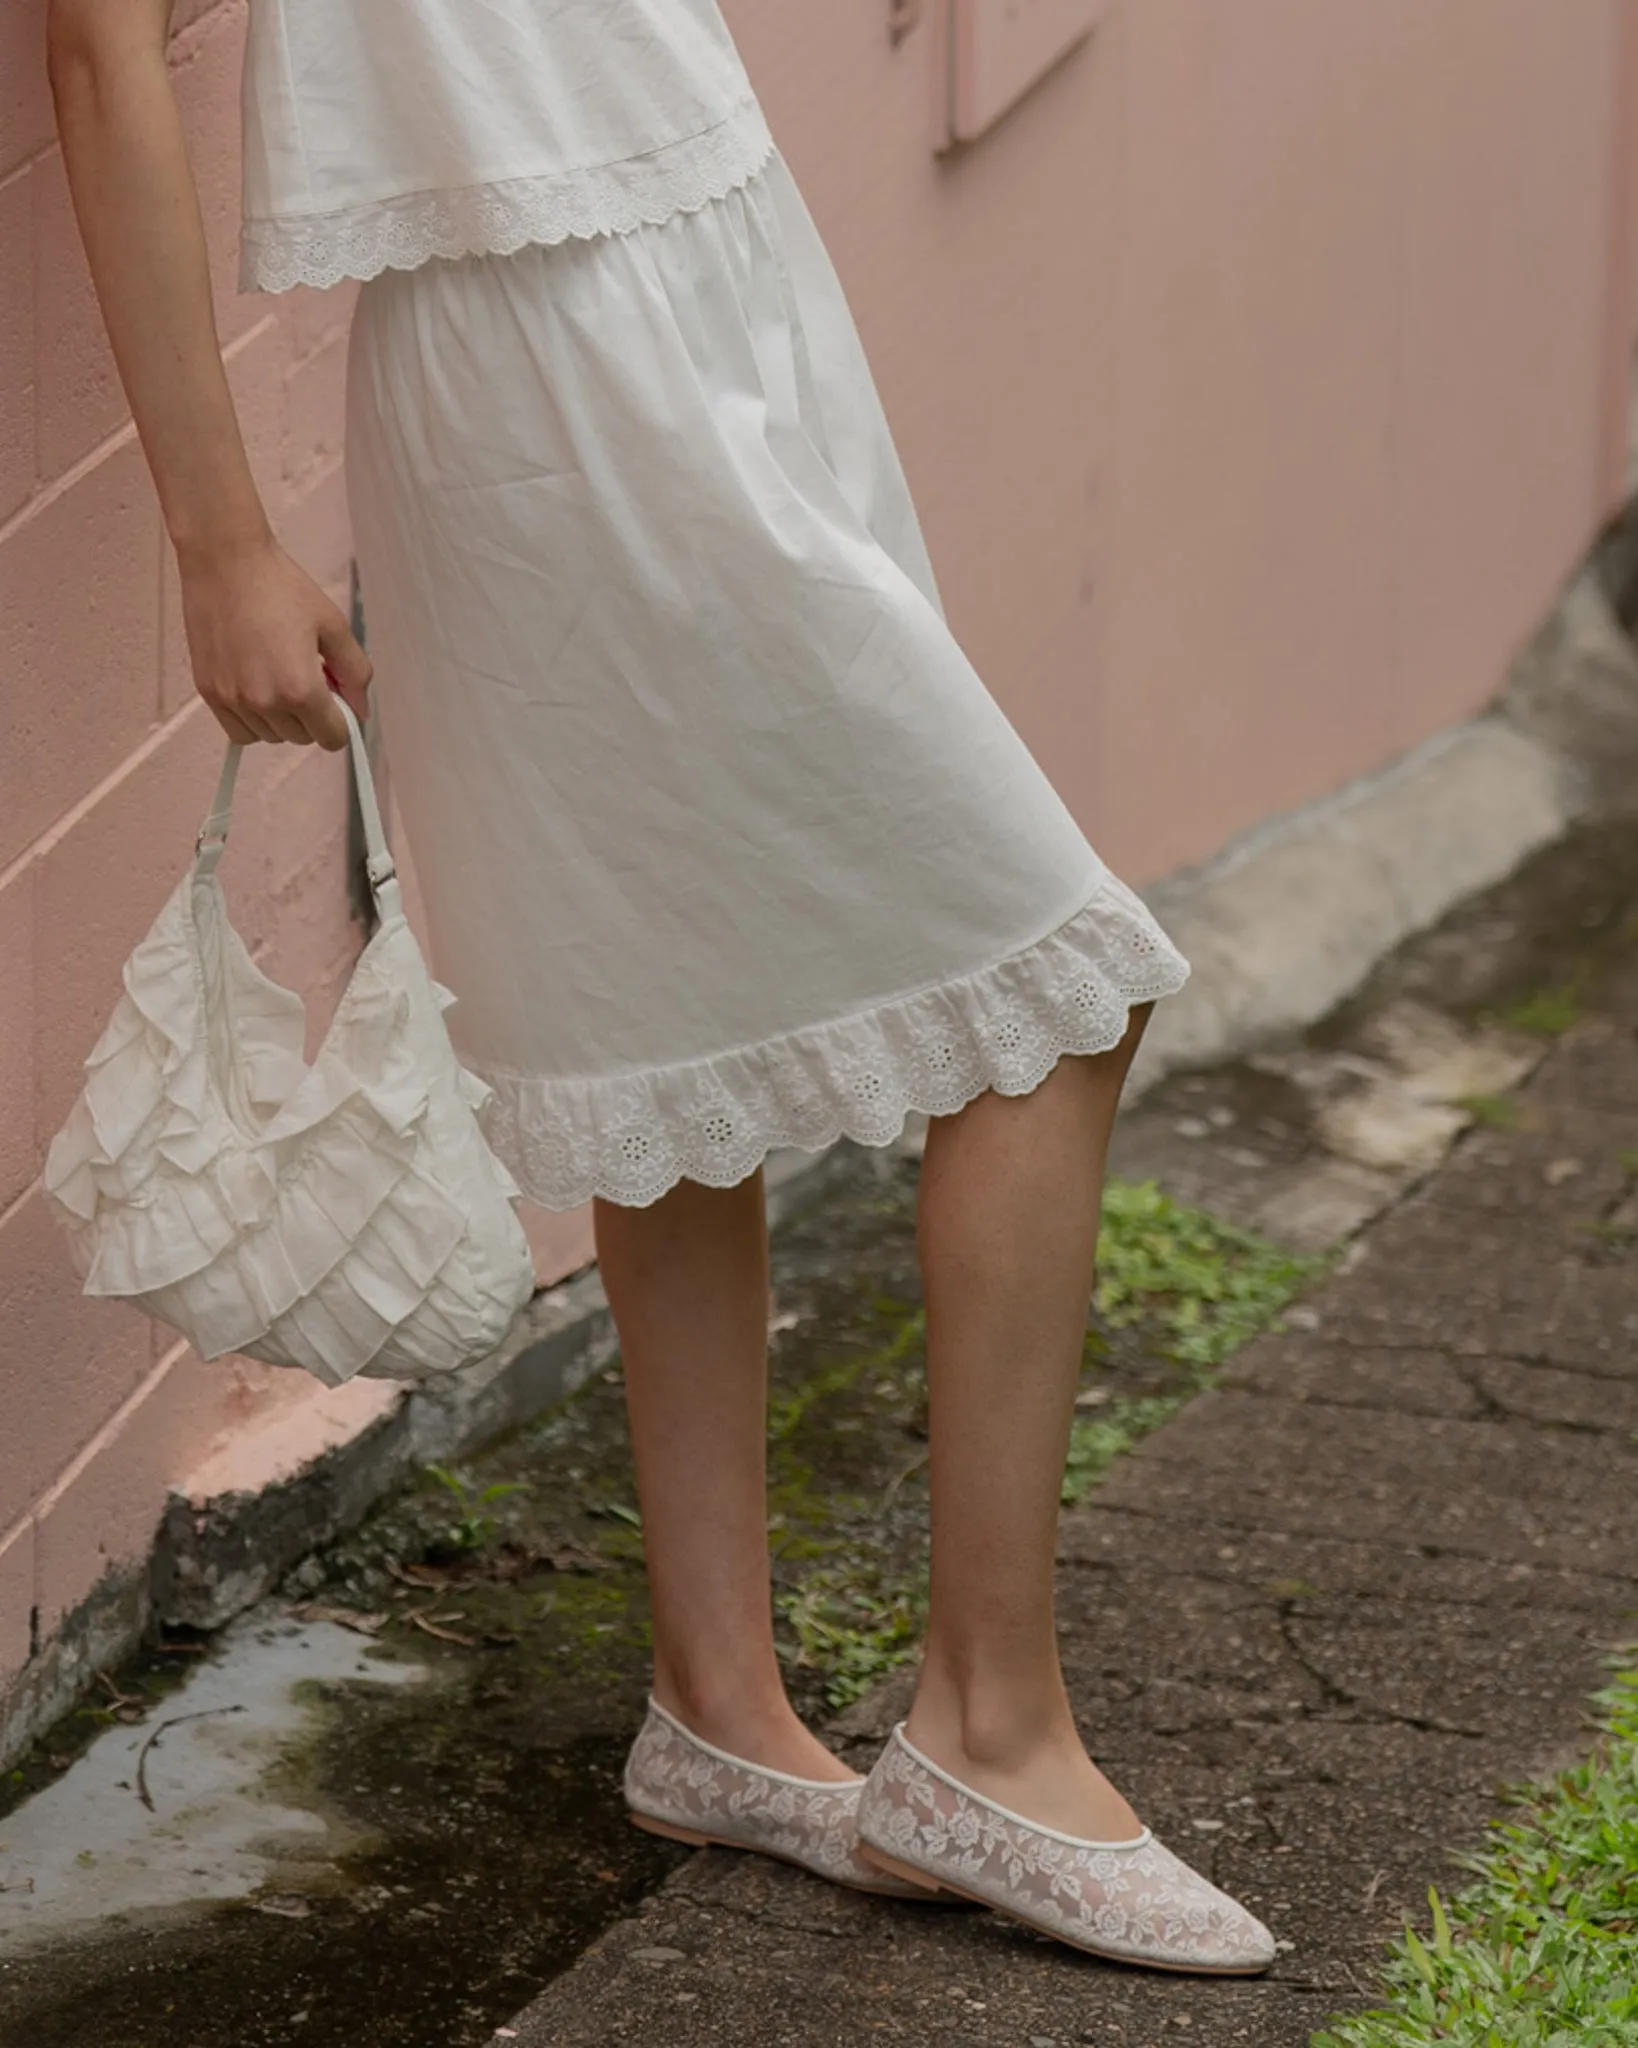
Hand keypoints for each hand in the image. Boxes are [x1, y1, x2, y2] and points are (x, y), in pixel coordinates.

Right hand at [178, 535, 373, 749]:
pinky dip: (254, 720)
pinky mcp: (208, 692)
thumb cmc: (280, 587)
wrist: (225, 562)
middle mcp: (265, 703)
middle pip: (302, 739)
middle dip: (312, 716)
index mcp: (301, 689)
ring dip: (282, 718)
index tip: (335, 698)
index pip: (332, 739)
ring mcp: (233, 700)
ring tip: (278, 674)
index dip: (341, 720)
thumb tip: (360, 710)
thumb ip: (354, 673)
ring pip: (271, 736)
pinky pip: (239, 731)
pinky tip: (258, 687)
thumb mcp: (333, 626)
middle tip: (307, 675)